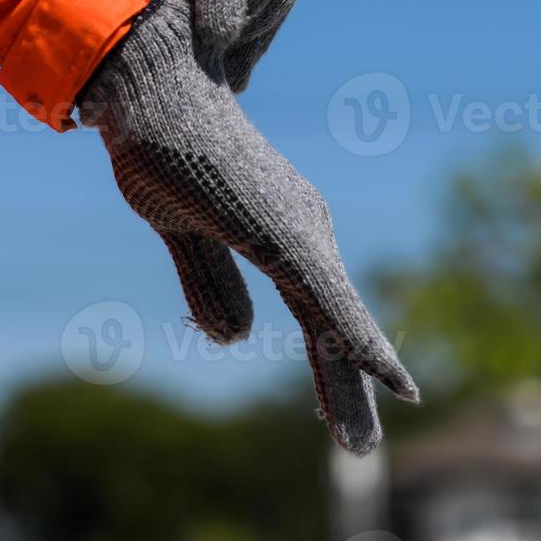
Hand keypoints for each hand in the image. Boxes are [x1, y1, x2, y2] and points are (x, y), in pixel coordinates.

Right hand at [79, 0, 417, 455]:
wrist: (154, 93)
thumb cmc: (164, 150)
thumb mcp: (181, 232)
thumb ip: (208, 283)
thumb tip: (232, 340)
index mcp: (285, 233)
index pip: (317, 313)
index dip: (336, 361)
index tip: (351, 411)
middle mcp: (306, 231)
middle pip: (332, 326)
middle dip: (348, 389)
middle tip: (363, 448)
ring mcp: (301, 233)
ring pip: (335, 326)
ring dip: (350, 387)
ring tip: (362, 445)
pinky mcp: (287, 236)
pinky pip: (329, 304)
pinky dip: (358, 344)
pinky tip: (385, 377)